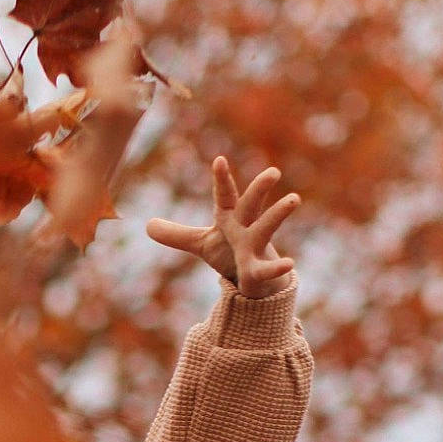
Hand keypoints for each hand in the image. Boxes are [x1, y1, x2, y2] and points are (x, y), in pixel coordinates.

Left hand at [146, 157, 298, 298]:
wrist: (252, 281)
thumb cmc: (229, 254)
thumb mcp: (201, 243)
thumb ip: (177, 234)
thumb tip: (147, 225)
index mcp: (228, 218)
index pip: (225, 195)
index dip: (221, 179)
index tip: (219, 160)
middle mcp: (244, 227)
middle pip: (251, 204)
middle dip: (259, 189)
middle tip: (273, 172)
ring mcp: (255, 246)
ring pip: (267, 227)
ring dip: (279, 213)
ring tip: (294, 198)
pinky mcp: (259, 270)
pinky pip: (268, 269)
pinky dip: (278, 268)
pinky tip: (290, 264)